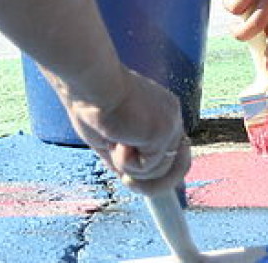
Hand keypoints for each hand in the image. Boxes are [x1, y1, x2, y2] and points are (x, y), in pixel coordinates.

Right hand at [55, 66, 189, 194]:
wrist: (91, 83)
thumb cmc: (92, 103)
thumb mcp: (112, 136)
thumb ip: (129, 155)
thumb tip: (135, 181)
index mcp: (161, 112)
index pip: (174, 149)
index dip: (166, 171)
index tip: (142, 181)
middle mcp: (172, 117)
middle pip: (176, 167)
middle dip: (152, 184)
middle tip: (126, 180)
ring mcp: (170, 125)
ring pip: (157, 172)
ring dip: (129, 165)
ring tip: (113, 139)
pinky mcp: (162, 134)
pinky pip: (146, 168)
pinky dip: (125, 161)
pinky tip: (116, 137)